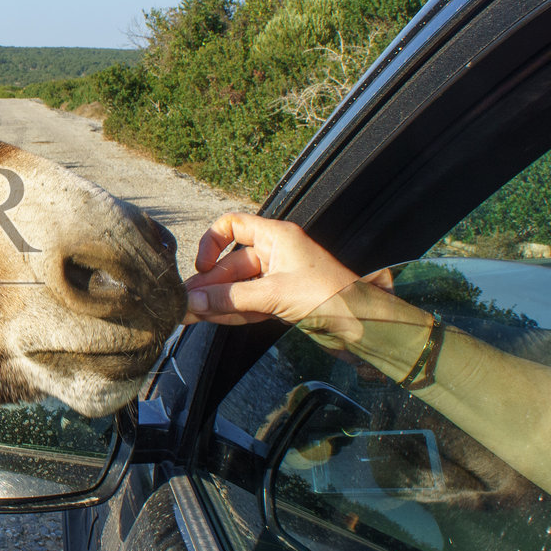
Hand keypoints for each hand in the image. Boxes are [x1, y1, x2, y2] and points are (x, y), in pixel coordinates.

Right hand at [182, 214, 359, 326]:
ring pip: (238, 286)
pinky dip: (233, 310)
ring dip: (217, 301)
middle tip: (186, 302)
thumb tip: (193, 300)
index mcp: (276, 237)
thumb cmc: (330, 296)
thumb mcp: (274, 294)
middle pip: (231, 264)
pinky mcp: (281, 299)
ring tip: (192, 314)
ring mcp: (278, 277)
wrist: (364, 324)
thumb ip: (230, 298)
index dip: (212, 243)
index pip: (233, 226)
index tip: (202, 266)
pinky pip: (249, 302)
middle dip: (209, 284)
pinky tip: (214, 318)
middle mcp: (275, 253)